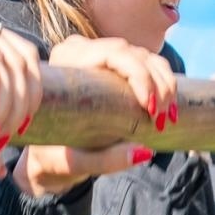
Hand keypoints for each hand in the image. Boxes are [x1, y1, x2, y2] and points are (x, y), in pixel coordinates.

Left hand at [14, 35, 178, 196]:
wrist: (45, 156)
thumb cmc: (51, 158)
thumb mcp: (71, 163)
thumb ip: (104, 161)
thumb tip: (144, 152)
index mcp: (65, 63)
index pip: (112, 53)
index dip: (139, 75)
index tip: (149, 108)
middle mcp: (80, 51)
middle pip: (132, 53)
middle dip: (156, 83)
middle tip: (163, 117)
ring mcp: (98, 55)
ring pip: (144, 57)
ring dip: (164, 83)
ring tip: (167, 116)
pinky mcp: (113, 66)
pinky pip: (146, 64)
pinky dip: (163, 83)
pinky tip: (169, 108)